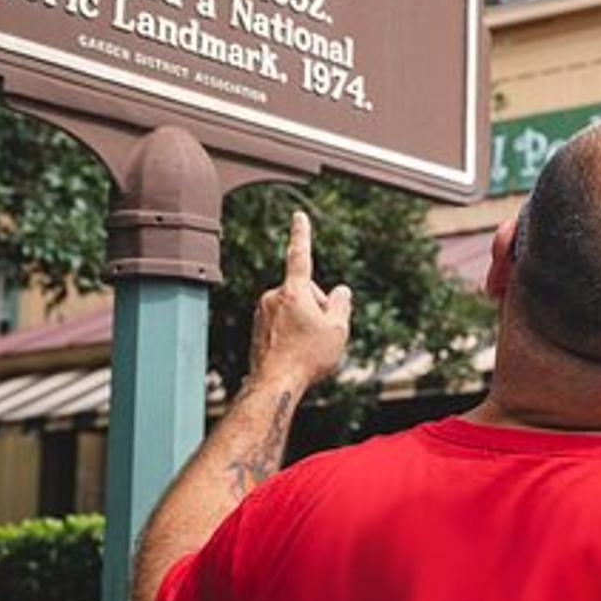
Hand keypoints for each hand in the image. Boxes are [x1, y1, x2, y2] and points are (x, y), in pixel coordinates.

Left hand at [248, 211, 351, 390]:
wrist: (275, 384)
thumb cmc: (308, 357)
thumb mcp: (338, 329)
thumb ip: (342, 304)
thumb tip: (341, 291)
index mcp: (293, 291)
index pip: (300, 255)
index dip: (302, 234)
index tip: (299, 216)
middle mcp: (273, 297)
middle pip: (305, 291)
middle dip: (317, 306)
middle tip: (321, 333)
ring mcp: (262, 313)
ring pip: (293, 307)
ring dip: (304, 319)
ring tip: (307, 346)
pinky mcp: (257, 328)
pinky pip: (281, 321)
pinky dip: (291, 331)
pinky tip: (296, 351)